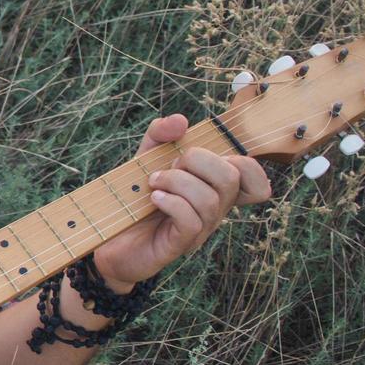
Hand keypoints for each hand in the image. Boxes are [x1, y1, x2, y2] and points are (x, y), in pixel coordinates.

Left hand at [93, 113, 272, 288]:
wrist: (112, 240)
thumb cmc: (135, 198)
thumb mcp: (145, 158)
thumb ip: (161, 135)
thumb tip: (181, 120)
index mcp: (214, 187)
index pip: (252, 176)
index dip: (242, 161)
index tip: (200, 157)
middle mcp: (215, 209)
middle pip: (231, 178)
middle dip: (197, 161)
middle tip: (168, 167)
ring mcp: (200, 228)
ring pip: (209, 199)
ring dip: (176, 181)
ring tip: (152, 183)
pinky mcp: (180, 244)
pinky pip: (191, 220)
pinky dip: (171, 202)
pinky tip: (154, 198)